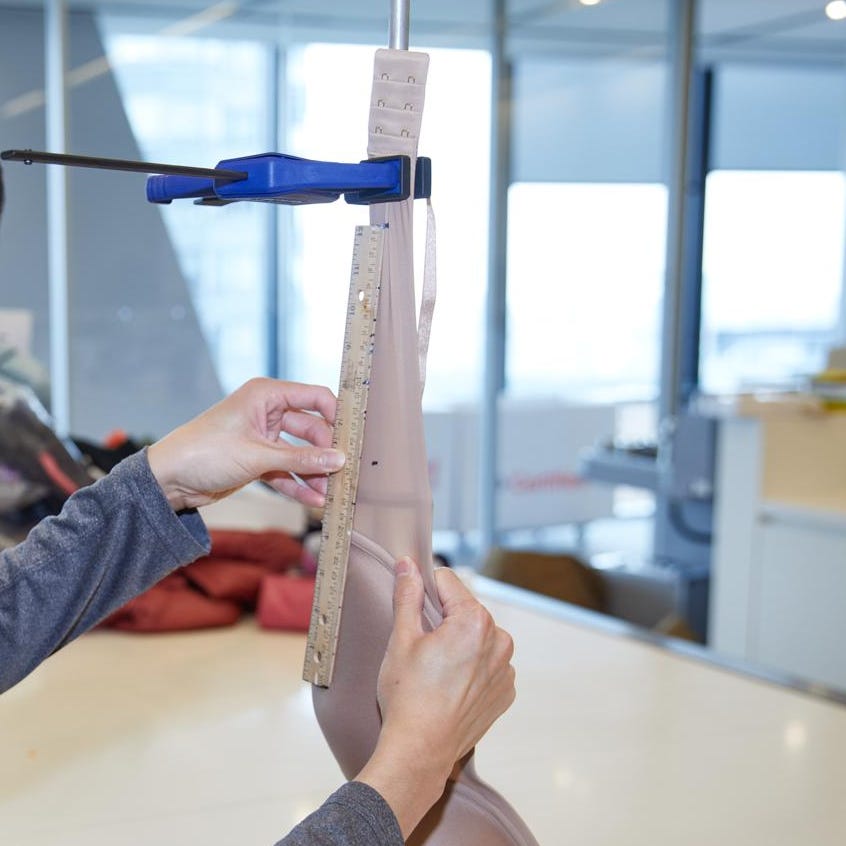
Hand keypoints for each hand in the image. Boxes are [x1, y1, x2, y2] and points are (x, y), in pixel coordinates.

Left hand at [147, 377, 344, 511]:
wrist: (167, 480)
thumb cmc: (204, 452)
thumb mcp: (257, 456)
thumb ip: (301, 458)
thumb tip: (338, 460)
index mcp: (266, 395)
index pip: (314, 397)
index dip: (336, 415)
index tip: (353, 437)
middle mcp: (267, 412)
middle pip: (311, 429)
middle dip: (326, 452)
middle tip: (345, 472)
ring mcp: (263, 437)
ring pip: (300, 453)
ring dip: (314, 472)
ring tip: (331, 493)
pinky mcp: (258, 460)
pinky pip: (286, 470)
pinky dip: (298, 484)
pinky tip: (314, 500)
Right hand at [356, 557, 515, 835]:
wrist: (420, 751)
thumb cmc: (408, 696)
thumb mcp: (401, 638)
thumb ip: (407, 595)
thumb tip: (407, 564)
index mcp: (475, 620)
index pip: (447, 581)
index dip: (424, 591)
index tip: (412, 609)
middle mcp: (500, 640)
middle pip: (465, 609)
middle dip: (443, 619)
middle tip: (420, 648)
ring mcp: (506, 668)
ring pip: (477, 636)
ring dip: (460, 643)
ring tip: (435, 671)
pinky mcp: (505, 691)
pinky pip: (487, 663)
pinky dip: (471, 668)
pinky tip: (449, 687)